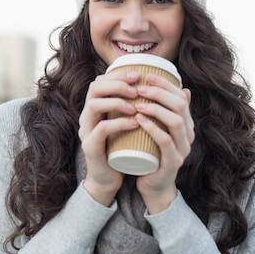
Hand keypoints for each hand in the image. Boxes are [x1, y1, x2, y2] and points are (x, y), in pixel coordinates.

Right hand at [78, 70, 140, 205]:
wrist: (108, 179)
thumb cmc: (121, 149)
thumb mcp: (128, 125)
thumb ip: (138, 108)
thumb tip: (168, 90)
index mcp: (95, 109)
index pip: (100, 81)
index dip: (118, 75)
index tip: (138, 75)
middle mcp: (87, 116)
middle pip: (94, 88)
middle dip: (117, 83)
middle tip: (137, 88)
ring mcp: (86, 131)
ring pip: (94, 105)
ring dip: (117, 101)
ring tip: (136, 106)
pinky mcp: (90, 147)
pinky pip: (101, 129)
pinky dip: (118, 123)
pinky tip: (134, 123)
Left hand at [133, 73, 193, 213]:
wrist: (152, 185)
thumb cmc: (151, 152)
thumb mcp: (156, 128)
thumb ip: (161, 111)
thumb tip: (175, 87)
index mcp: (186, 124)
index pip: (181, 97)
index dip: (166, 84)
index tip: (147, 75)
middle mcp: (188, 135)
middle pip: (180, 107)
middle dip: (160, 93)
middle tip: (139, 88)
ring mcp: (182, 149)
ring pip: (176, 122)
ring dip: (156, 109)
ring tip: (137, 103)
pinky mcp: (172, 163)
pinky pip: (165, 142)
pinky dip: (153, 129)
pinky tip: (140, 120)